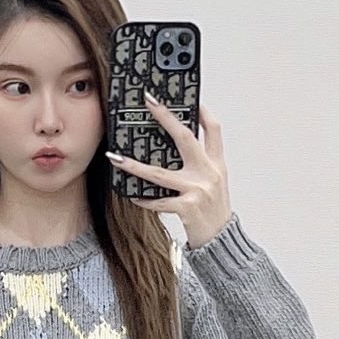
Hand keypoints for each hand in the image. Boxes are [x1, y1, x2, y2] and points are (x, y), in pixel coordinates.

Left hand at [105, 93, 233, 249]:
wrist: (222, 240)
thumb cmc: (215, 212)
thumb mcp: (215, 183)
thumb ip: (202, 165)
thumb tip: (179, 148)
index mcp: (217, 164)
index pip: (213, 130)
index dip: (203, 111)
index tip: (190, 97)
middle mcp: (208, 173)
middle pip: (185, 138)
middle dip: (166, 117)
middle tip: (150, 102)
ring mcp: (197, 190)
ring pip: (160, 173)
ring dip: (134, 166)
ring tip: (116, 158)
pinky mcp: (187, 208)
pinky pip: (159, 201)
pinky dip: (145, 200)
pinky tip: (133, 196)